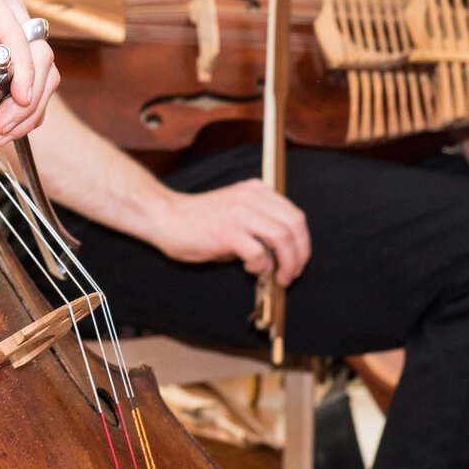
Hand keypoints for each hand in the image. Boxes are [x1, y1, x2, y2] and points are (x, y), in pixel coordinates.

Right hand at [0, 0, 58, 142]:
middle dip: (29, 109)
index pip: (30, 74)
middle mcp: (5, 14)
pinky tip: (17, 91)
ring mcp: (0, 1)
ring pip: (38, 53)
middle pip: (43, 67)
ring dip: (27, 95)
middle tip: (4, 131)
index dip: (22, 109)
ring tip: (5, 118)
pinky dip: (22, 67)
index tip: (1, 133)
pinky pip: (16, 34)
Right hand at [146, 181, 310, 284]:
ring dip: (286, 264)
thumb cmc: (198, 220)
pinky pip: (259, 253)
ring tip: (279, 278)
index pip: (295, 215)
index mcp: (256, 191)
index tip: (298, 260)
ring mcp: (239, 214)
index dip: (303, 242)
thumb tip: (280, 253)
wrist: (165, 217)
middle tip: (292, 273)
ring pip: (282, 239)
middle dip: (300, 255)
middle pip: (294, 226)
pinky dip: (261, 267)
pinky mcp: (227, 232)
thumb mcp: (236, 210)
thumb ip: (258, 224)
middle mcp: (251, 198)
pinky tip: (251, 270)